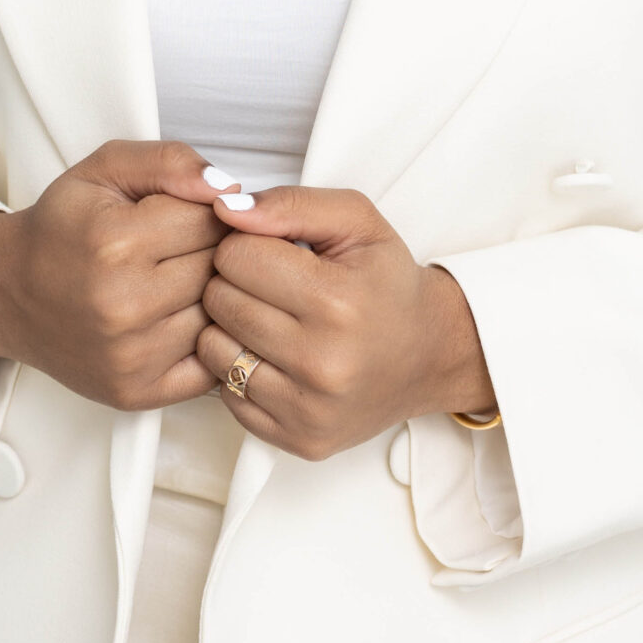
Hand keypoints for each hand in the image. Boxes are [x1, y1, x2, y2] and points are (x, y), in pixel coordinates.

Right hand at [0, 140, 227, 413]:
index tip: (182, 214)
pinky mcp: (136, 392)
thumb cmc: (61, 227)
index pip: (212, 219)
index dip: (205, 211)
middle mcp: (122, 305)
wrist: (7, 292)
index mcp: (115, 242)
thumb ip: (170, 162)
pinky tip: (176, 318)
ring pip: (219, 315)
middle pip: (219, 268)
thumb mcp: (104, 169)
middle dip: (210, 251)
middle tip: (176, 248)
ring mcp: (130, 356)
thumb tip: (231, 189)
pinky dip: (204, 340)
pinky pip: (210, 363)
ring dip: (207, 296)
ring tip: (172, 282)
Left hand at [195, 185, 496, 460]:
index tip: (274, 253)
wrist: (430, 355)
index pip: (235, 256)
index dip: (248, 245)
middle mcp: (323, 362)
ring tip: (269, 317)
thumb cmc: (388, 284)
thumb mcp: (357, 222)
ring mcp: (309, 408)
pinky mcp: (299, 438)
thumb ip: (291, 204)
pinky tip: (273, 355)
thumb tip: (226, 209)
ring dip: (230, 327)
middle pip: (219, 301)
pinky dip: (239, 369)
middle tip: (273, 286)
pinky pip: (225, 394)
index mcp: (337, 300)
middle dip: (235, 283)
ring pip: (212, 349)